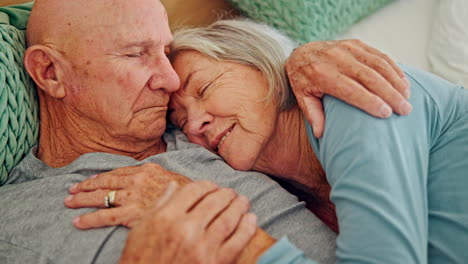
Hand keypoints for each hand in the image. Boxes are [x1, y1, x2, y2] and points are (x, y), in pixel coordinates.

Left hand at [64, 162, 190, 228]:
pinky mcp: (131, 213)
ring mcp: (133, 196)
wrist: (196, 203)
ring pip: (101, 197)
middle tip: (71, 189)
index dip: (101, 177)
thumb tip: (152, 175)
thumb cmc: (188, 193)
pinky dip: (89, 219)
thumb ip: (158, 177)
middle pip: (106, 182)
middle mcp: (137, 180)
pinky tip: (77, 222)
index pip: (117, 172)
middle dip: (86, 186)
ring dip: (82, 199)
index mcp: (147, 169)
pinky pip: (105, 216)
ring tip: (69, 202)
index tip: (90, 180)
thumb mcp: (173, 178)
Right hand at [119, 181, 257, 263]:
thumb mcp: (141, 229)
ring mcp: (202, 248)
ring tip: (243, 202)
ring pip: (229, 218)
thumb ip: (160, 205)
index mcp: (166, 217)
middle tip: (231, 193)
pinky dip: (247, 228)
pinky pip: (237, 242)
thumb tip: (174, 185)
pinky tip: (251, 219)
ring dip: (239, 207)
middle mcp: (186, 229)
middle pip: (214, 201)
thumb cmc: (140, 259)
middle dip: (226, 194)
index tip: (211, 187)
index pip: (194, 190)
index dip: (206, 185)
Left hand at [285, 39, 411, 137]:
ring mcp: (348, 48)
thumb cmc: (304, 81)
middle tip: (405, 110)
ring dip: (396, 81)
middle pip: (369, 77)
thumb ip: (313, 115)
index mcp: (322, 75)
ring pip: (378, 65)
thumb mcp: (303, 98)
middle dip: (390, 94)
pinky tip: (403, 82)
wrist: (301, 53)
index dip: (370, 101)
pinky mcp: (356, 43)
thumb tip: (322, 135)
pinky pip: (379, 55)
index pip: (351, 90)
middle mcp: (336, 59)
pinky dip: (394, 68)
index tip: (387, 113)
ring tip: (407, 98)